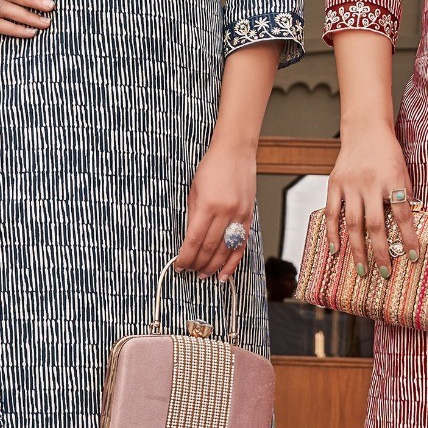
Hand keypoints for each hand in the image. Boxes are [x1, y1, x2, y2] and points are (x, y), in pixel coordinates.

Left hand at [175, 137, 257, 278]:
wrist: (235, 151)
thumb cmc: (212, 167)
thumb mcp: (194, 190)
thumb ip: (192, 215)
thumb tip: (188, 241)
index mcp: (207, 204)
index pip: (194, 239)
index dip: (185, 256)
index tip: (178, 265)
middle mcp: (225, 212)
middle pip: (210, 248)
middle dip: (198, 263)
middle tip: (190, 272)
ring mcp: (239, 215)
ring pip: (226, 250)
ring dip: (213, 266)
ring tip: (204, 276)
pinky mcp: (249, 216)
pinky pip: (241, 245)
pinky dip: (233, 261)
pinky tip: (225, 273)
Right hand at [326, 123, 419, 282]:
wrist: (365, 129)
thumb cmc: (388, 152)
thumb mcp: (403, 171)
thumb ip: (404, 196)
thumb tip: (407, 226)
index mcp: (392, 179)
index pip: (402, 214)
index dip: (408, 237)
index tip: (412, 256)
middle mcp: (370, 182)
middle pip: (375, 224)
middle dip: (381, 251)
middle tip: (385, 273)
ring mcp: (350, 184)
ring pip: (353, 223)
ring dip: (358, 249)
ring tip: (363, 270)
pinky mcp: (334, 183)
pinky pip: (331, 212)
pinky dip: (332, 232)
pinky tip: (336, 250)